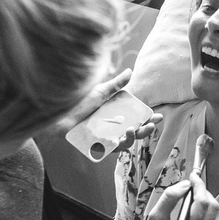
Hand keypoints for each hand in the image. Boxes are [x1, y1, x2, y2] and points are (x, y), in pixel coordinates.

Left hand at [47, 69, 161, 147]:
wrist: (60, 112)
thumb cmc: (79, 101)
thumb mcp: (101, 91)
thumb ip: (116, 84)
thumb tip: (130, 71)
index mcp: (117, 115)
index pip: (137, 118)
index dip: (148, 118)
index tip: (158, 115)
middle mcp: (114, 127)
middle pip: (135, 131)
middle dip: (146, 130)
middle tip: (152, 125)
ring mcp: (107, 137)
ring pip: (126, 142)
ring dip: (134, 137)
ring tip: (134, 129)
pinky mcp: (99, 146)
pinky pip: (113, 148)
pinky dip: (120, 143)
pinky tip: (124, 136)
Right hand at [131, 172, 216, 219]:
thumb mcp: (155, 217)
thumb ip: (170, 198)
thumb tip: (185, 185)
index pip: (202, 203)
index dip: (199, 185)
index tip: (192, 176)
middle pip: (212, 207)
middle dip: (203, 192)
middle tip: (190, 185)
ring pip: (212, 214)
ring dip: (203, 200)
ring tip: (188, 195)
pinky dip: (201, 210)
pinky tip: (188, 207)